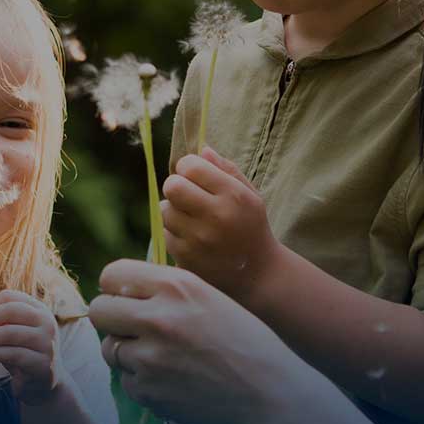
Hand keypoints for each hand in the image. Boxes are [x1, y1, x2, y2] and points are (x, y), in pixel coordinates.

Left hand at [0, 289, 60, 404]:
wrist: (39, 384)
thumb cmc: (19, 352)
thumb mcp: (2, 333)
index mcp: (38, 309)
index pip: (10, 297)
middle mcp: (46, 323)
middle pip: (11, 310)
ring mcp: (47, 343)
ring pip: (11, 333)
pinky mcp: (42, 364)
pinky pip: (13, 354)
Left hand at [88, 259, 331, 423]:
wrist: (269, 392)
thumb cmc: (244, 341)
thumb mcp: (209, 298)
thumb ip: (166, 291)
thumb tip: (121, 291)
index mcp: (176, 286)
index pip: (111, 274)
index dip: (115, 288)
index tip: (125, 299)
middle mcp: (158, 317)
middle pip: (99, 311)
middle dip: (112, 321)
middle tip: (133, 331)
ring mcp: (150, 357)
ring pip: (110, 349)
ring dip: (128, 354)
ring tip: (164, 359)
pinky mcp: (148, 390)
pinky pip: (126, 381)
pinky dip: (143, 383)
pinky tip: (174, 382)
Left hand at [159, 148, 282, 307]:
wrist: (258, 274)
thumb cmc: (251, 227)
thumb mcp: (249, 195)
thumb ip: (227, 169)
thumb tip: (201, 149)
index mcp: (233, 196)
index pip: (191, 166)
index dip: (187, 166)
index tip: (193, 175)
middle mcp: (216, 216)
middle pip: (172, 186)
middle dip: (176, 186)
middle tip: (186, 194)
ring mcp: (199, 240)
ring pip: (165, 210)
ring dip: (174, 210)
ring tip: (191, 217)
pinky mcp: (186, 258)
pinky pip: (165, 233)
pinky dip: (174, 232)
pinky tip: (192, 237)